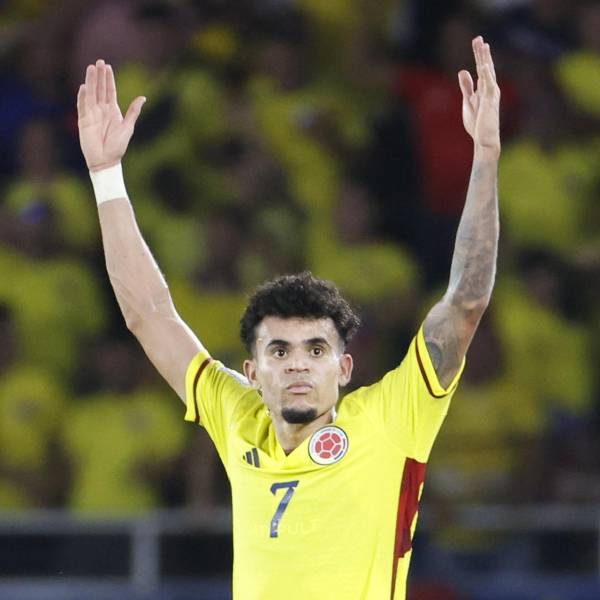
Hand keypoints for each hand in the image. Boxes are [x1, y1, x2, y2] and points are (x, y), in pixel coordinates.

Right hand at [77, 59, 145, 171]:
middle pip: (99, 89)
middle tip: (99, 62)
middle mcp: (101, 110)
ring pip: (90, 94)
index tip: (108, 66)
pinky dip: (83, 97)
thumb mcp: (128, 127)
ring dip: (90, 81)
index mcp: (112, 111)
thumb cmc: (118, 146)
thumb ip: (133, 112)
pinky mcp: (83, 121)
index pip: (109, 91)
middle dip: (99, 76)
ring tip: (91, 68)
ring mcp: (91, 114)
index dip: (108, 79)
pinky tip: (84, 86)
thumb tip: (143, 97)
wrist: (107, 161)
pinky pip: (83, 106)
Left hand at [458, 36, 500, 158]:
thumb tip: (463, 70)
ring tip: (482, 45)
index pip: (482, 69)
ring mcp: (491, 94)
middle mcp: (490, 89)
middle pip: (485, 67)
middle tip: (478, 38)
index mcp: (484, 89)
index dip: (479, 55)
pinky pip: (488, 85)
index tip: (477, 42)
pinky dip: (486, 74)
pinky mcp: (490, 102)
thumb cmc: (478, 123)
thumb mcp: (468, 101)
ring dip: (484, 59)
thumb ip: (467, 86)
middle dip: (481, 53)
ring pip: (487, 73)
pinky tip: (482, 64)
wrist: (484, 139)